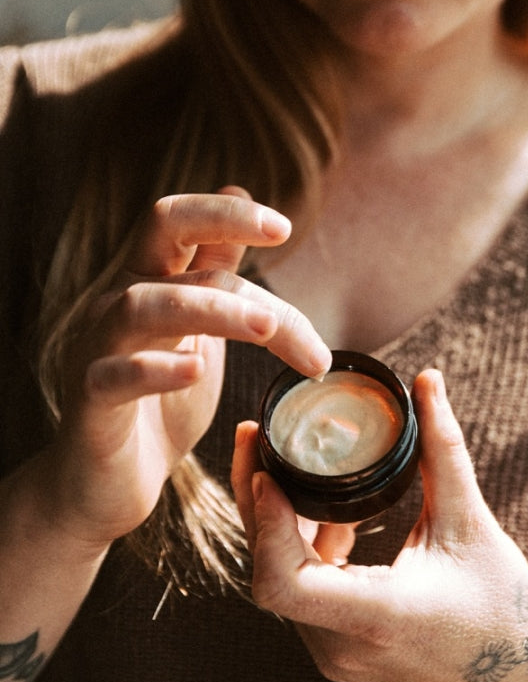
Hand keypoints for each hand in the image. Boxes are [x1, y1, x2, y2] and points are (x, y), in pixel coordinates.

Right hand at [45, 187, 331, 554]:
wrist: (108, 485)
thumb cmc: (160, 402)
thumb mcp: (201, 328)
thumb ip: (215, 268)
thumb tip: (242, 195)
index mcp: (150, 278)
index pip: (178, 218)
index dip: (227, 212)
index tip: (283, 228)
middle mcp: (120, 298)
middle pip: (161, 232)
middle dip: (226, 230)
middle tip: (284, 245)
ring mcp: (99, 347)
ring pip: (145, 303)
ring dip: (213, 308)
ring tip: (267, 327)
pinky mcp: (90, 402)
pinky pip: (114, 375)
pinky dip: (155, 368)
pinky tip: (194, 371)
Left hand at [231, 369, 527, 681]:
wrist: (521, 675)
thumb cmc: (503, 602)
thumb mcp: (471, 519)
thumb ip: (442, 447)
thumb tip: (427, 380)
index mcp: (377, 614)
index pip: (284, 581)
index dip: (265, 523)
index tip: (266, 469)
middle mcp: (344, 645)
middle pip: (270, 574)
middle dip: (256, 503)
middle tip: (252, 439)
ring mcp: (338, 656)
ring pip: (281, 583)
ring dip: (277, 524)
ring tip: (281, 464)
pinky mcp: (340, 651)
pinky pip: (301, 595)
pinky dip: (302, 550)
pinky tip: (327, 515)